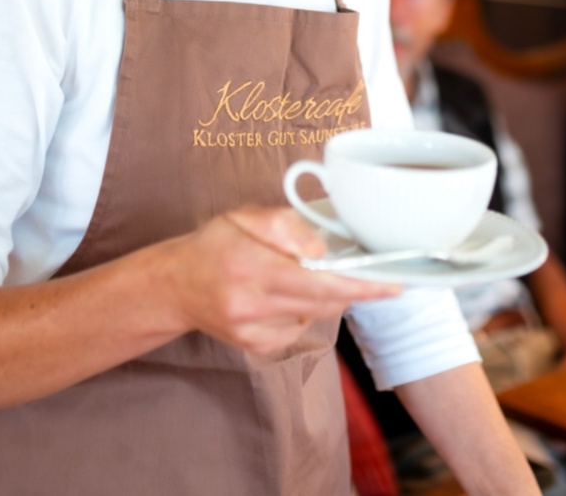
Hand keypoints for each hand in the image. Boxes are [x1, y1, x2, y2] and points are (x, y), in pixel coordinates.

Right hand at [161, 207, 399, 356]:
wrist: (176, 286)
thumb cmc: (215, 245)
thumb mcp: (243, 217)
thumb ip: (283, 225)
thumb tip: (320, 249)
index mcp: (249, 263)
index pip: (316, 278)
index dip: (356, 284)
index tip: (389, 283)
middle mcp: (250, 301)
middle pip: (322, 302)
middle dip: (357, 293)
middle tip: (388, 286)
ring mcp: (252, 329)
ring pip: (313, 315)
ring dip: (327, 297)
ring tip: (309, 277)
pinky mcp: (254, 347)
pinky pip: (297, 330)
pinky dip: (303, 312)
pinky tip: (284, 298)